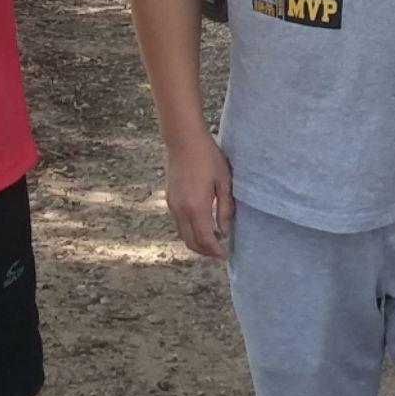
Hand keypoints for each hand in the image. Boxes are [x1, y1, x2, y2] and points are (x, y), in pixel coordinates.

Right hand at [163, 136, 234, 259]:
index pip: (205, 240)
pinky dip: (188, 231)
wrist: (183, 140)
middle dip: (205, 251)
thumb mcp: (224, 182)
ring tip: (212, 241)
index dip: (215, 251)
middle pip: (191, 242)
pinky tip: (200, 226)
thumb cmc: (207, 157)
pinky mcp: (169, 199)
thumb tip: (225, 230)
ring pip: (182, 234)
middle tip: (219, 252)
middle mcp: (181, 211)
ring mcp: (172, 205)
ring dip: (196, 242)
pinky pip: (178, 223)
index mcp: (196, 208)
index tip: (225, 255)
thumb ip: (225, 208)